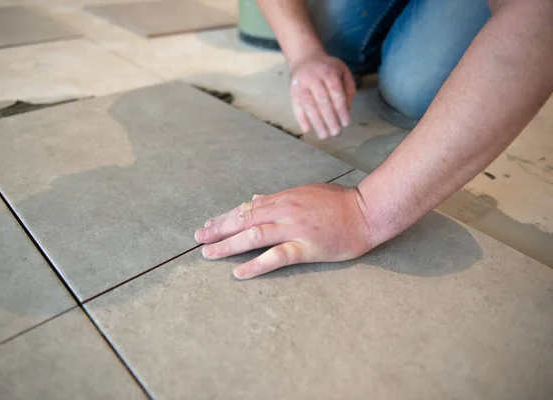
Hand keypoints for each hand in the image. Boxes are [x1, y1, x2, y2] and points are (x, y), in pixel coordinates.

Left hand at [194, 183, 374, 279]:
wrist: (367, 212)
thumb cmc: (339, 202)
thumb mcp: (305, 192)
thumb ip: (278, 198)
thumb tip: (255, 199)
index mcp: (284, 198)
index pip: (247, 208)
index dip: (225, 218)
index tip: (208, 226)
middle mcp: (285, 211)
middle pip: (244, 220)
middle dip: (219, 230)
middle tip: (198, 239)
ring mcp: (295, 229)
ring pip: (254, 236)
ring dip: (228, 245)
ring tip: (209, 254)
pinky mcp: (308, 247)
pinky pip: (277, 257)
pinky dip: (256, 265)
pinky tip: (239, 273)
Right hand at [289, 51, 356, 138]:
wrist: (304, 58)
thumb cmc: (327, 68)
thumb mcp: (342, 70)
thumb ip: (348, 87)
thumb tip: (348, 108)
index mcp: (328, 72)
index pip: (336, 93)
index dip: (341, 110)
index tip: (346, 123)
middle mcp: (314, 78)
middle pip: (323, 101)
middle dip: (330, 119)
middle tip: (336, 132)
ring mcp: (301, 85)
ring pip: (309, 106)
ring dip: (317, 123)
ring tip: (324, 135)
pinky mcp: (292, 92)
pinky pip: (296, 107)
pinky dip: (301, 119)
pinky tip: (307, 130)